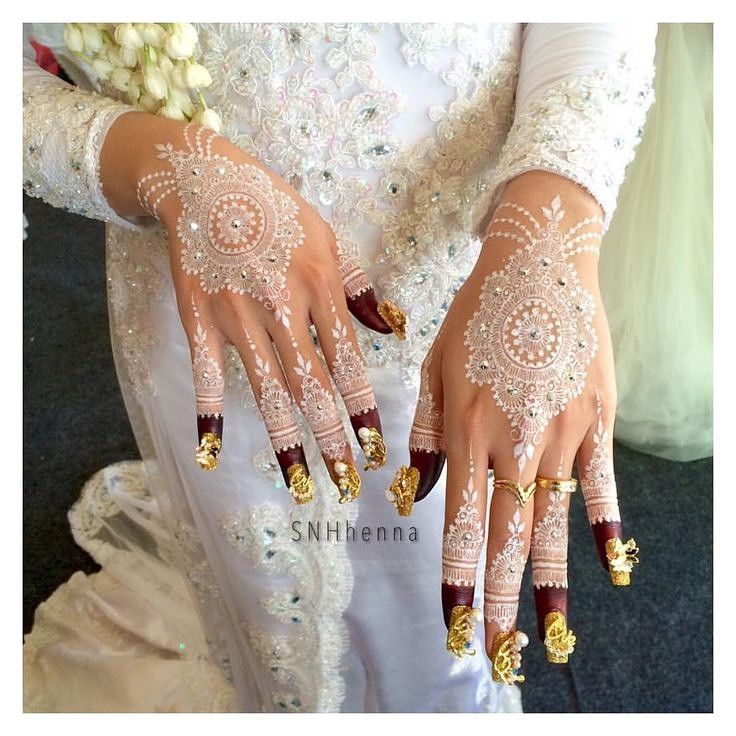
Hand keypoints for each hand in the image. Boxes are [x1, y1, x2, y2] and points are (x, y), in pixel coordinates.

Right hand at [100, 113, 406, 503]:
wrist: (205, 180)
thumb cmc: (276, 210)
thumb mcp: (327, 237)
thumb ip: (359, 285)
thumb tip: (391, 327)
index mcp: (319, 286)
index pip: (348, 361)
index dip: (362, 409)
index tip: (376, 449)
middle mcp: (282, 306)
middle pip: (311, 386)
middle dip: (332, 439)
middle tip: (347, 484)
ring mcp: (237, 314)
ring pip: (266, 389)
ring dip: (285, 441)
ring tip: (301, 484)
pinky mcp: (198, 316)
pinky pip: (206, 371)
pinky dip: (207, 412)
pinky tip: (211, 450)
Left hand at [388, 171, 637, 680]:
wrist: (536, 265)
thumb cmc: (477, 316)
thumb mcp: (435, 369)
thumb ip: (425, 436)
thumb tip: (414, 496)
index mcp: (467, 428)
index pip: (459, 521)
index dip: (456, 577)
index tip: (452, 623)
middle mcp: (514, 439)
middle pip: (505, 534)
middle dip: (499, 598)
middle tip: (499, 652)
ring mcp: (561, 430)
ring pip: (553, 518)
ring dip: (549, 579)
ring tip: (552, 631)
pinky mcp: (596, 417)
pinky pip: (601, 478)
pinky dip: (604, 523)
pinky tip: (610, 566)